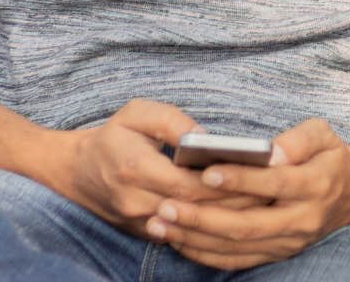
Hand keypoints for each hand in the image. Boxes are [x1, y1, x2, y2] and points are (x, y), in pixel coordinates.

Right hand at [46, 99, 266, 238]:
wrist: (76, 172)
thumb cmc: (112, 136)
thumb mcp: (137, 113)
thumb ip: (171, 120)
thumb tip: (205, 137)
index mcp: (135, 169)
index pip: (189, 183)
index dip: (223, 182)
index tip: (257, 173)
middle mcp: (137, 202)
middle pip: (196, 209)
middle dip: (236, 202)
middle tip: (273, 192)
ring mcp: (140, 222)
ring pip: (192, 226)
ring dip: (228, 217)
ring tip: (265, 204)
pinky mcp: (145, 233)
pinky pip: (184, 235)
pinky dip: (211, 227)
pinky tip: (238, 217)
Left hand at [148, 118, 349, 270]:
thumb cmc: (329, 156)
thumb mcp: (324, 134)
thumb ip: (299, 139)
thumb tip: (271, 152)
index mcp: (317, 185)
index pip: (274, 184)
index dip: (240, 179)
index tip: (206, 171)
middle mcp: (303, 220)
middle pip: (247, 225)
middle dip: (203, 217)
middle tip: (166, 205)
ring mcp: (289, 242)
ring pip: (237, 246)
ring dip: (195, 237)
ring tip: (161, 222)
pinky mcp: (278, 254)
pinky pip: (237, 260)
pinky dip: (204, 253)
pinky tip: (178, 238)